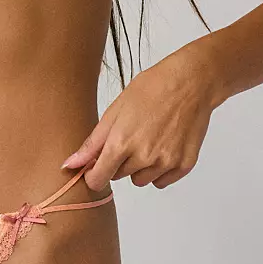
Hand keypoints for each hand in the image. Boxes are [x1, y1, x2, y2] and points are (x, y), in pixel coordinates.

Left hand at [61, 44, 221, 192]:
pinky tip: (164, 146)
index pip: (98, 180)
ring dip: (140, 167)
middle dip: (119, 162)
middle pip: (119, 177)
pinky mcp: (183, 166)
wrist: (191, 82)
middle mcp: (143, 158)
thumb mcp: (115, 110)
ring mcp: (165, 163)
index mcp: (121, 143)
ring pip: (141, 180)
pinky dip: (159, 170)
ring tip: (150, 139)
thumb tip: (71, 165)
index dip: (94, 174)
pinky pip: (161, 181)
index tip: (97, 166)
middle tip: (132, 136)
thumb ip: (92, 143)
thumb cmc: (152, 89)